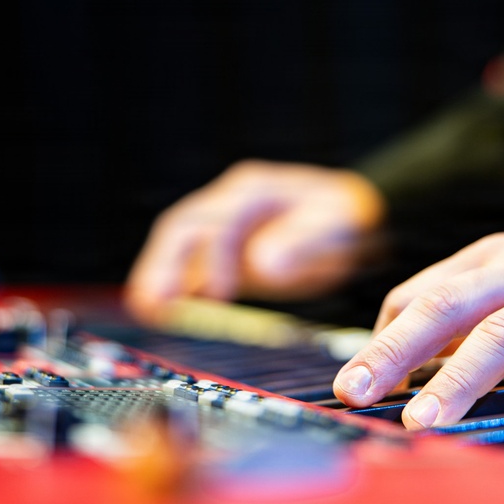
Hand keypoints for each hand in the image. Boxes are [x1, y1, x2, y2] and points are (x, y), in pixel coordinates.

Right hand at [126, 160, 385, 319]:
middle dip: (163, 265)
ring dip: (161, 277)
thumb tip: (262, 263)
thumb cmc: (345, 217)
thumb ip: (299, 242)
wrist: (355, 216)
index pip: (218, 221)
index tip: (216, 294)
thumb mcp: (333, 225)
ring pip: (180, 247)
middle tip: (151, 304)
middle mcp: (231, 204)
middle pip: (183, 229)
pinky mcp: (225, 252)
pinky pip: (193, 266)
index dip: (212, 258)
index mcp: (254, 191)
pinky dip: (177, 287)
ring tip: (148, 311)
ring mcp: (224, 227)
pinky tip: (164, 312)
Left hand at [333, 206, 503, 429]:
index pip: (424, 294)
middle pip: (451, 305)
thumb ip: (464, 302)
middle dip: (397, 351)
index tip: (353, 382)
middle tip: (358, 392)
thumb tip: (402, 349)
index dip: (383, 339)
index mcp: (495, 260)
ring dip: (461, 375)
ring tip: (425, 417)